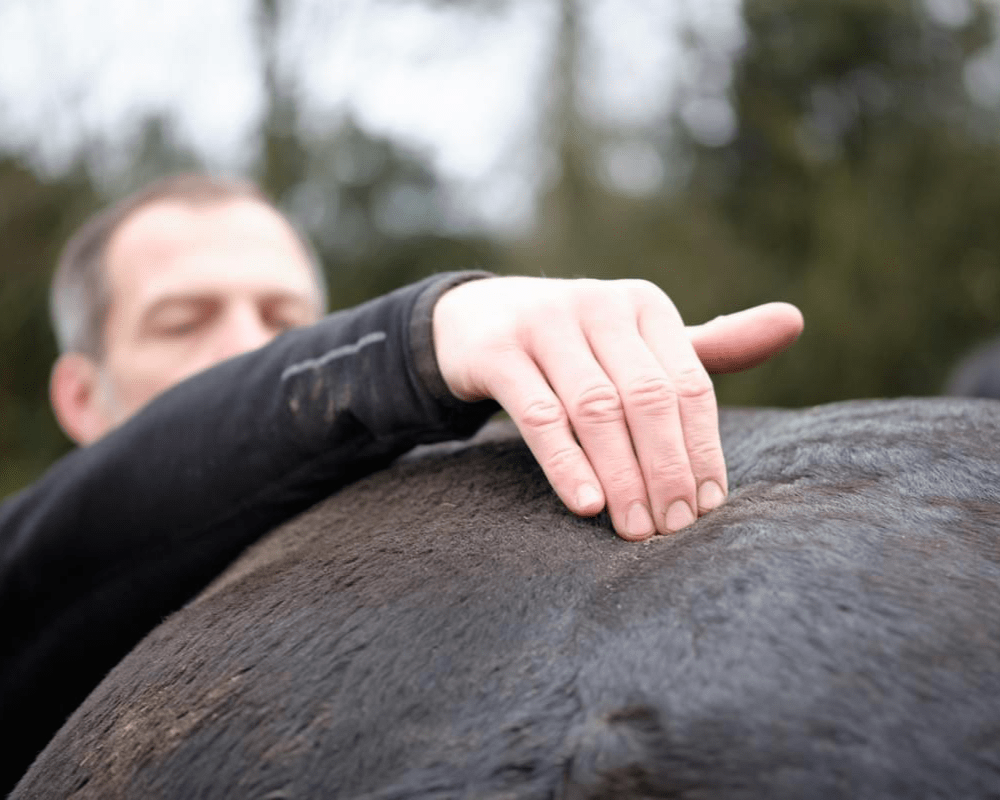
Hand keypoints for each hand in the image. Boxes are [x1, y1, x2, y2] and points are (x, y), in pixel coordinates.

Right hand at [433, 277, 802, 540]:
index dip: (703, 450)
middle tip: (674, 528)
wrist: (477, 320)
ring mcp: (545, 324)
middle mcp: (599, 305)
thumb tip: (793, 322)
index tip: (708, 508)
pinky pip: (539, 414)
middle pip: (648, 398)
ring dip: (622, 476)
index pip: (689, 384)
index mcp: (644, 306)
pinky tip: (588, 504)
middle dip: (668, 470)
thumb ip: (706, 348)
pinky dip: (566, 463)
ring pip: (596, 409)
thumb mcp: (637, 341)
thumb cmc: (575, 343)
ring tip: (635, 530)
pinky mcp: (498, 350)